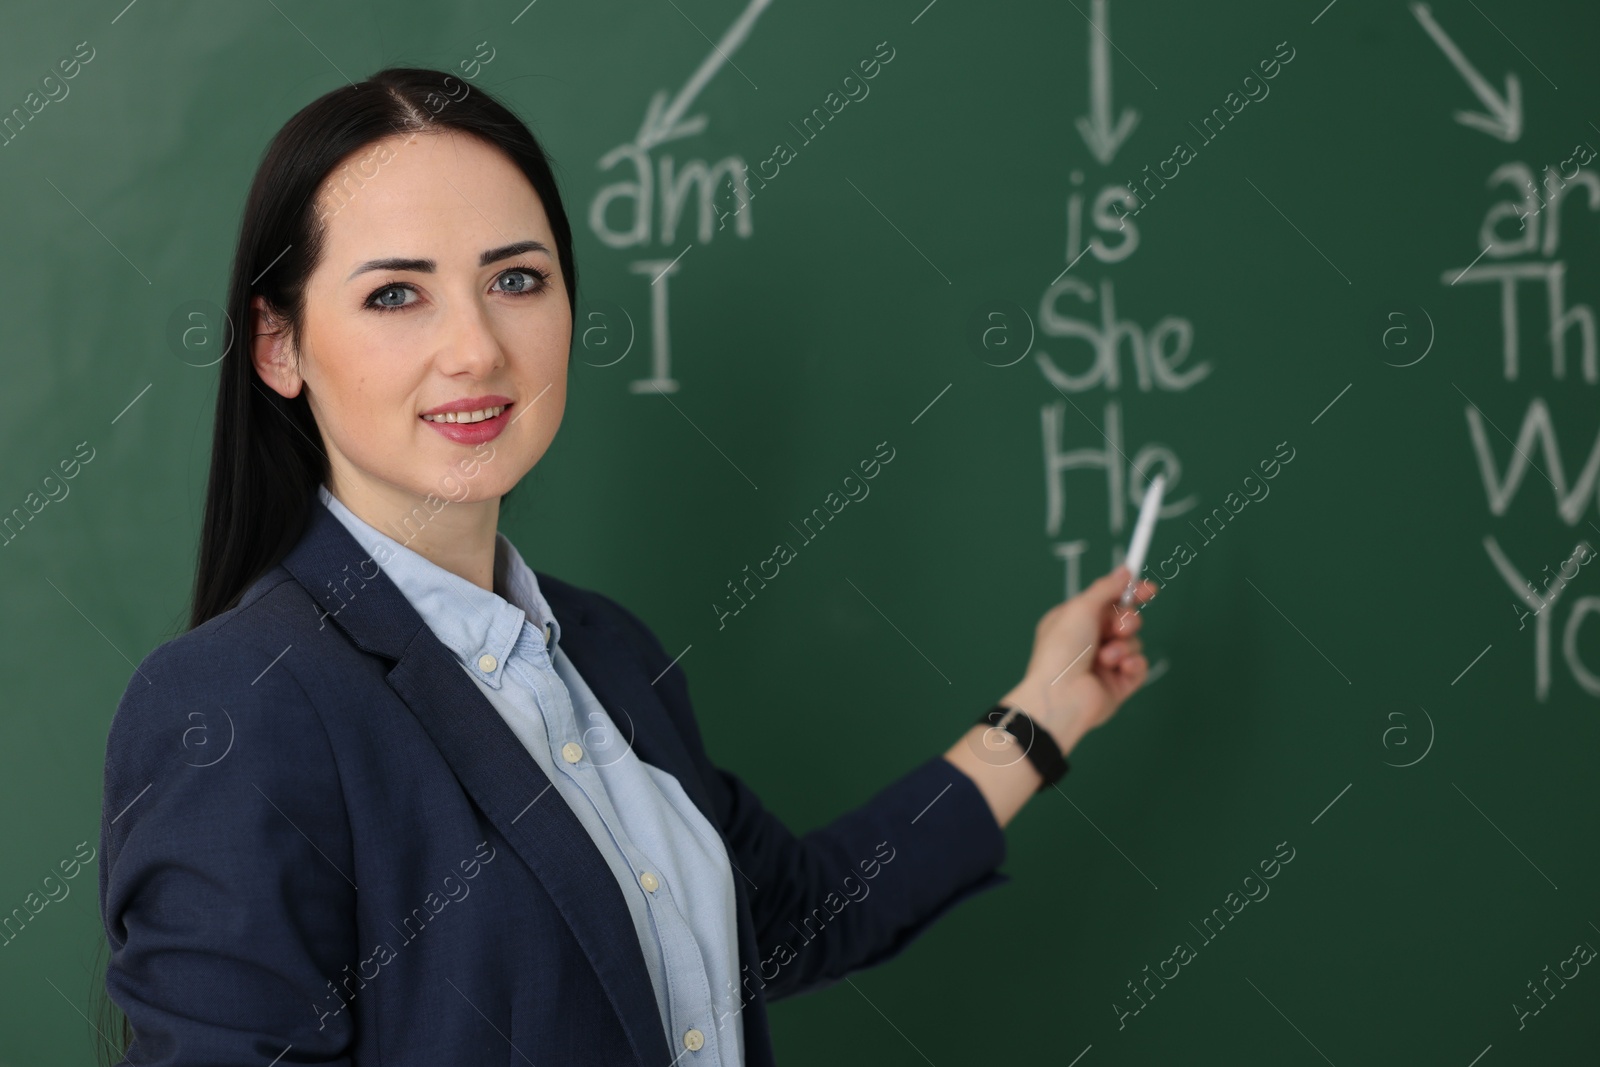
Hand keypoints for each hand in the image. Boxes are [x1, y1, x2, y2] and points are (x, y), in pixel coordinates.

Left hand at [996, 566, 1156, 753]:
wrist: (1062, 696)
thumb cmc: (1062, 650)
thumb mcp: (1081, 608)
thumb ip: (1106, 589)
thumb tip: (1124, 571)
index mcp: (1074, 621)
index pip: (1107, 602)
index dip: (1129, 593)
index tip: (1149, 589)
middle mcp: (1088, 642)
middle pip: (1124, 620)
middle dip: (1127, 621)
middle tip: (1119, 628)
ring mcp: (1104, 664)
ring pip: (1133, 643)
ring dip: (1123, 647)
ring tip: (1106, 658)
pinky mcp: (1118, 685)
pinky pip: (1138, 667)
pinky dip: (1133, 665)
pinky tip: (1121, 668)